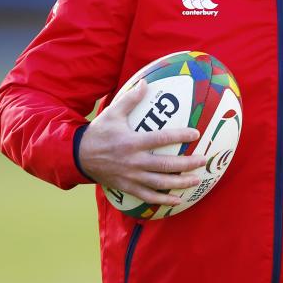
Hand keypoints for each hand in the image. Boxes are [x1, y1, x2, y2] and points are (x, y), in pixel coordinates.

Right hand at [78, 81, 205, 206]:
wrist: (79, 156)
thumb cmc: (99, 132)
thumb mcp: (112, 113)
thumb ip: (130, 99)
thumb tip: (145, 82)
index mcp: (131, 142)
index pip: (160, 139)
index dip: (179, 136)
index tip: (196, 133)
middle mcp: (133, 161)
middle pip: (165, 165)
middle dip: (187, 163)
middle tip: (203, 160)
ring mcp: (131, 177)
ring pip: (160, 183)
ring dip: (180, 182)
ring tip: (197, 179)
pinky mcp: (127, 187)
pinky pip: (148, 197)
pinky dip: (163, 200)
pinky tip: (178, 200)